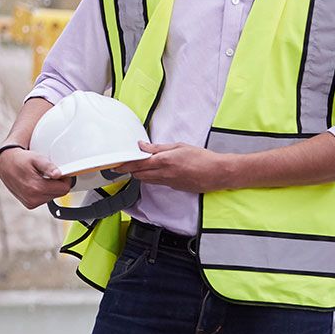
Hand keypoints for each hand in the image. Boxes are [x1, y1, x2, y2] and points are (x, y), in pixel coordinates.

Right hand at [0, 148, 72, 209]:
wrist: (5, 164)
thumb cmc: (20, 160)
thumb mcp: (35, 158)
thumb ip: (48, 166)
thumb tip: (58, 174)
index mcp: (36, 187)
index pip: (64, 189)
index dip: (65, 179)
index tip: (60, 172)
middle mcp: (33, 198)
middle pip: (59, 194)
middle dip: (57, 184)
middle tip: (49, 173)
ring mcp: (30, 203)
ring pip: (52, 197)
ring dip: (50, 188)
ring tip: (41, 177)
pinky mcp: (29, 204)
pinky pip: (45, 199)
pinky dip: (44, 192)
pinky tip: (36, 183)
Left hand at [115, 141, 234, 193]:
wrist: (217, 173)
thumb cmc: (202, 157)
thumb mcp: (179, 146)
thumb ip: (158, 148)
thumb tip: (142, 146)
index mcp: (164, 161)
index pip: (138, 164)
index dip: (125, 165)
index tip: (116, 164)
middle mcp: (164, 174)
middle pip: (139, 175)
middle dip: (130, 170)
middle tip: (123, 165)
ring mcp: (169, 183)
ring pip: (146, 180)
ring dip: (139, 174)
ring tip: (135, 167)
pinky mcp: (174, 188)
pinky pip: (157, 183)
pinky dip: (150, 178)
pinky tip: (152, 172)